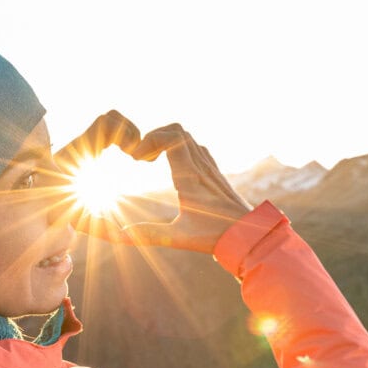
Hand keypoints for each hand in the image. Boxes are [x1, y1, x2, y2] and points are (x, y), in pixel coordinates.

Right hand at [56, 111, 252, 253]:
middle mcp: (201, 166)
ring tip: (150, 161)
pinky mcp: (214, 172)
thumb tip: (117, 235)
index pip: (173, 137)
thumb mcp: (179, 237)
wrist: (250, 234)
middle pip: (178, 130)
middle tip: (140, 157)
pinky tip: (171, 168)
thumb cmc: (215, 236)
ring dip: (166, 141)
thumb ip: (149, 234)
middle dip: (154, 136)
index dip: (150, 139)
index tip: (137, 158)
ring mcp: (210, 167)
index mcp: (191, 176)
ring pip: (187, 137)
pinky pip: (195, 147)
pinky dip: (178, 148)